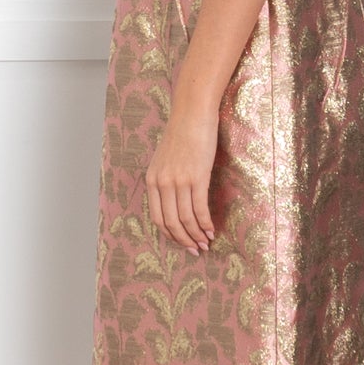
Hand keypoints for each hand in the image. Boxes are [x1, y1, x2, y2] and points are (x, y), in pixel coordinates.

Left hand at [146, 98, 217, 254]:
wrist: (192, 114)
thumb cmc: (182, 135)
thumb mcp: (165, 159)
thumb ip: (166, 180)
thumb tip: (176, 202)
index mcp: (152, 180)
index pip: (157, 218)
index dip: (171, 235)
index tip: (182, 243)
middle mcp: (162, 183)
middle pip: (171, 223)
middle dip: (184, 240)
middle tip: (196, 250)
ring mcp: (179, 181)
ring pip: (186, 219)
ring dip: (196, 235)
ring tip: (206, 243)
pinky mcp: (197, 177)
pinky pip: (200, 209)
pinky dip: (205, 223)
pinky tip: (211, 229)